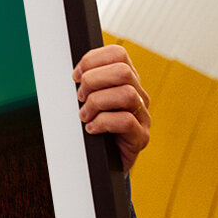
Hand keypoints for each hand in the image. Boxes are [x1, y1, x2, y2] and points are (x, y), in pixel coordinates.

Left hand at [73, 44, 150, 172]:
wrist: (103, 164)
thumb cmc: (94, 128)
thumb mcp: (88, 101)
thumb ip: (86, 84)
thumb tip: (74, 74)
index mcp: (126, 81)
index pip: (118, 54)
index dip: (92, 60)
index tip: (76, 76)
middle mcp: (139, 95)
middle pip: (122, 71)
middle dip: (93, 81)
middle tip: (80, 98)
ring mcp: (143, 116)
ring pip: (126, 94)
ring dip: (97, 103)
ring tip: (84, 115)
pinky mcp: (141, 137)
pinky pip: (126, 121)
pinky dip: (102, 123)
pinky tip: (91, 129)